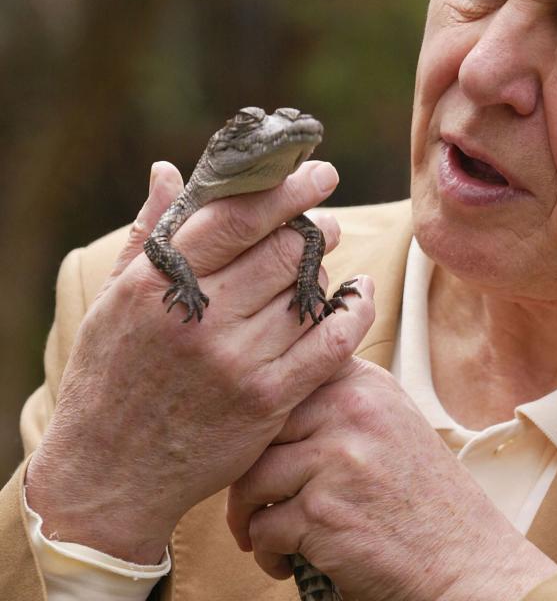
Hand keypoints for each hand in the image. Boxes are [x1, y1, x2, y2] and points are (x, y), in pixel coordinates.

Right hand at [25, 160, 374, 563]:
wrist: (109, 475)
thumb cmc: (109, 377)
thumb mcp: (112, 300)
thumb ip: (148, 231)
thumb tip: (169, 170)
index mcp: (157, 284)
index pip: (236, 216)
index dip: (285, 188)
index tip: (317, 173)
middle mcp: (200, 318)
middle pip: (283, 249)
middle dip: (312, 227)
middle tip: (322, 222)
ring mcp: (237, 361)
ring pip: (309, 290)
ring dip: (324, 268)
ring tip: (323, 261)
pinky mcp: (268, 400)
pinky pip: (332, 341)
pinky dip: (354, 310)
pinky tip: (358, 294)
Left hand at [226, 359, 556, 600]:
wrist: (466, 561)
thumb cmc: (425, 499)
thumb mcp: (392, 423)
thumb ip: (343, 402)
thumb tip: (277, 403)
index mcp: (365, 383)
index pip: (289, 378)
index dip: (265, 416)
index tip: (261, 444)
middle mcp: (351, 410)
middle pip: (261, 429)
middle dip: (249, 470)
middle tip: (254, 500)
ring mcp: (336, 459)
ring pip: (251, 480)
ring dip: (249, 516)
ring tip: (266, 534)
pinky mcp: (323, 513)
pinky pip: (262, 528)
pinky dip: (265, 552)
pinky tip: (286, 559)